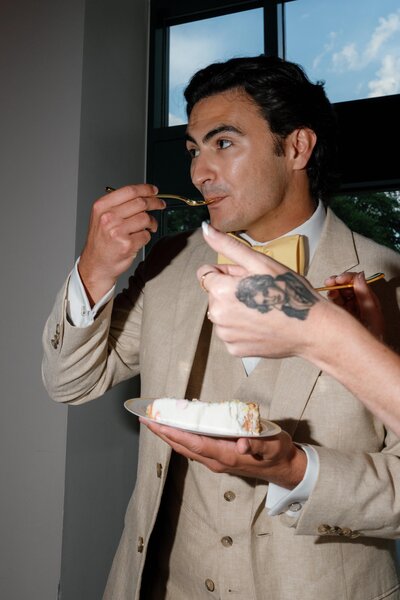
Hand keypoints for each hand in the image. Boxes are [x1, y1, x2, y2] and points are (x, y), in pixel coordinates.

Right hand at [79, 184, 164, 303]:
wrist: (96, 265)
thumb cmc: (102, 242)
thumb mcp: (102, 217)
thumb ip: (119, 205)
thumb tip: (144, 196)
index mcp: (101, 206)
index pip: (129, 191)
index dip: (145, 189)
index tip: (154, 191)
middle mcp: (108, 217)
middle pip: (140, 203)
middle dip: (155, 203)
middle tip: (160, 205)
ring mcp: (117, 231)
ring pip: (146, 218)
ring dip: (151, 223)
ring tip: (149, 227)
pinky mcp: (127, 244)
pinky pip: (146, 235)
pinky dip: (146, 237)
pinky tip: (138, 240)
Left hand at [141, 418, 305, 487]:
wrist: (284, 468)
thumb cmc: (278, 453)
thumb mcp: (273, 445)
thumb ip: (258, 445)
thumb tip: (242, 445)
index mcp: (228, 456)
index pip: (195, 443)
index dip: (175, 433)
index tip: (158, 423)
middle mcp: (217, 461)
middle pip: (184, 447)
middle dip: (164, 433)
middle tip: (145, 419)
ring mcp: (217, 461)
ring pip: (187, 449)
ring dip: (169, 436)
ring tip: (154, 422)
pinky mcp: (219, 459)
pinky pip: (194, 448)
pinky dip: (181, 438)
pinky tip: (176, 429)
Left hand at [197, 224, 322, 358]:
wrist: (311, 329)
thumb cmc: (288, 291)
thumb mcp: (259, 262)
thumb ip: (228, 245)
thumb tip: (205, 228)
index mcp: (220, 291)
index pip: (206, 274)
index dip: (225, 272)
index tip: (246, 276)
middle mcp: (217, 315)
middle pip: (214, 294)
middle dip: (231, 290)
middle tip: (259, 292)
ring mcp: (226, 335)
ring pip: (223, 314)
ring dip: (235, 310)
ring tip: (262, 309)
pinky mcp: (235, 349)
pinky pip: (231, 333)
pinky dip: (242, 328)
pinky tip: (261, 325)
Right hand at [324, 271, 383, 338]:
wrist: (363, 353)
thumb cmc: (372, 336)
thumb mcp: (371, 312)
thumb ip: (365, 294)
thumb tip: (359, 276)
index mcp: (368, 299)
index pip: (358, 282)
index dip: (348, 278)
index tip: (340, 279)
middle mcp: (358, 302)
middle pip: (346, 286)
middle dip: (338, 282)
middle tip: (331, 282)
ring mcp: (349, 308)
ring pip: (339, 294)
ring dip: (333, 291)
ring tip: (330, 293)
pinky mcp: (340, 315)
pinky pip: (333, 304)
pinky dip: (330, 300)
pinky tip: (329, 300)